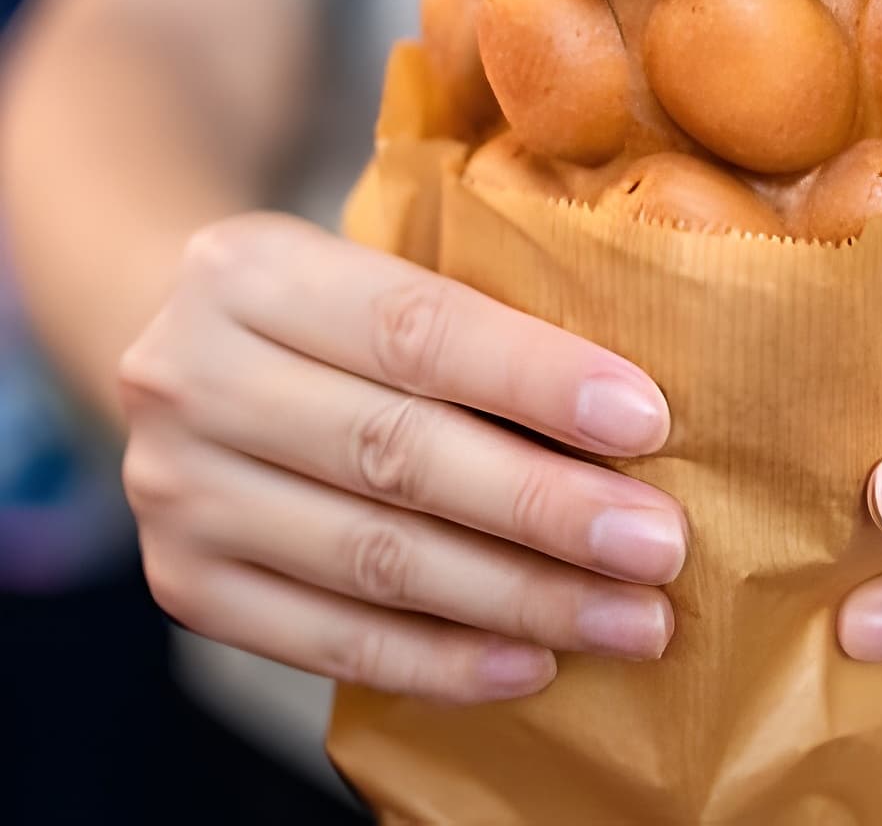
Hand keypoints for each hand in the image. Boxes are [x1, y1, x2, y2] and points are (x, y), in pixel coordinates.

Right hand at [119, 212, 685, 703]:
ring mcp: (178, 492)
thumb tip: (633, 408)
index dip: (535, 379)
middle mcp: (193, 378)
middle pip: (397, 454)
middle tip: (658, 546)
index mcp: (253, 270)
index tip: (646, 421)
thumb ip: (475, 315)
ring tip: (630, 620)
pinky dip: (440, 661)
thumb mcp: (374, 262)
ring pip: (373, 561)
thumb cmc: (327, 306)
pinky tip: (533, 664)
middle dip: (546, 507)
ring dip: (519, 599)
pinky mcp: (185, 585)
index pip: (415, 329)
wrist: (177, 349)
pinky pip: (327, 643)